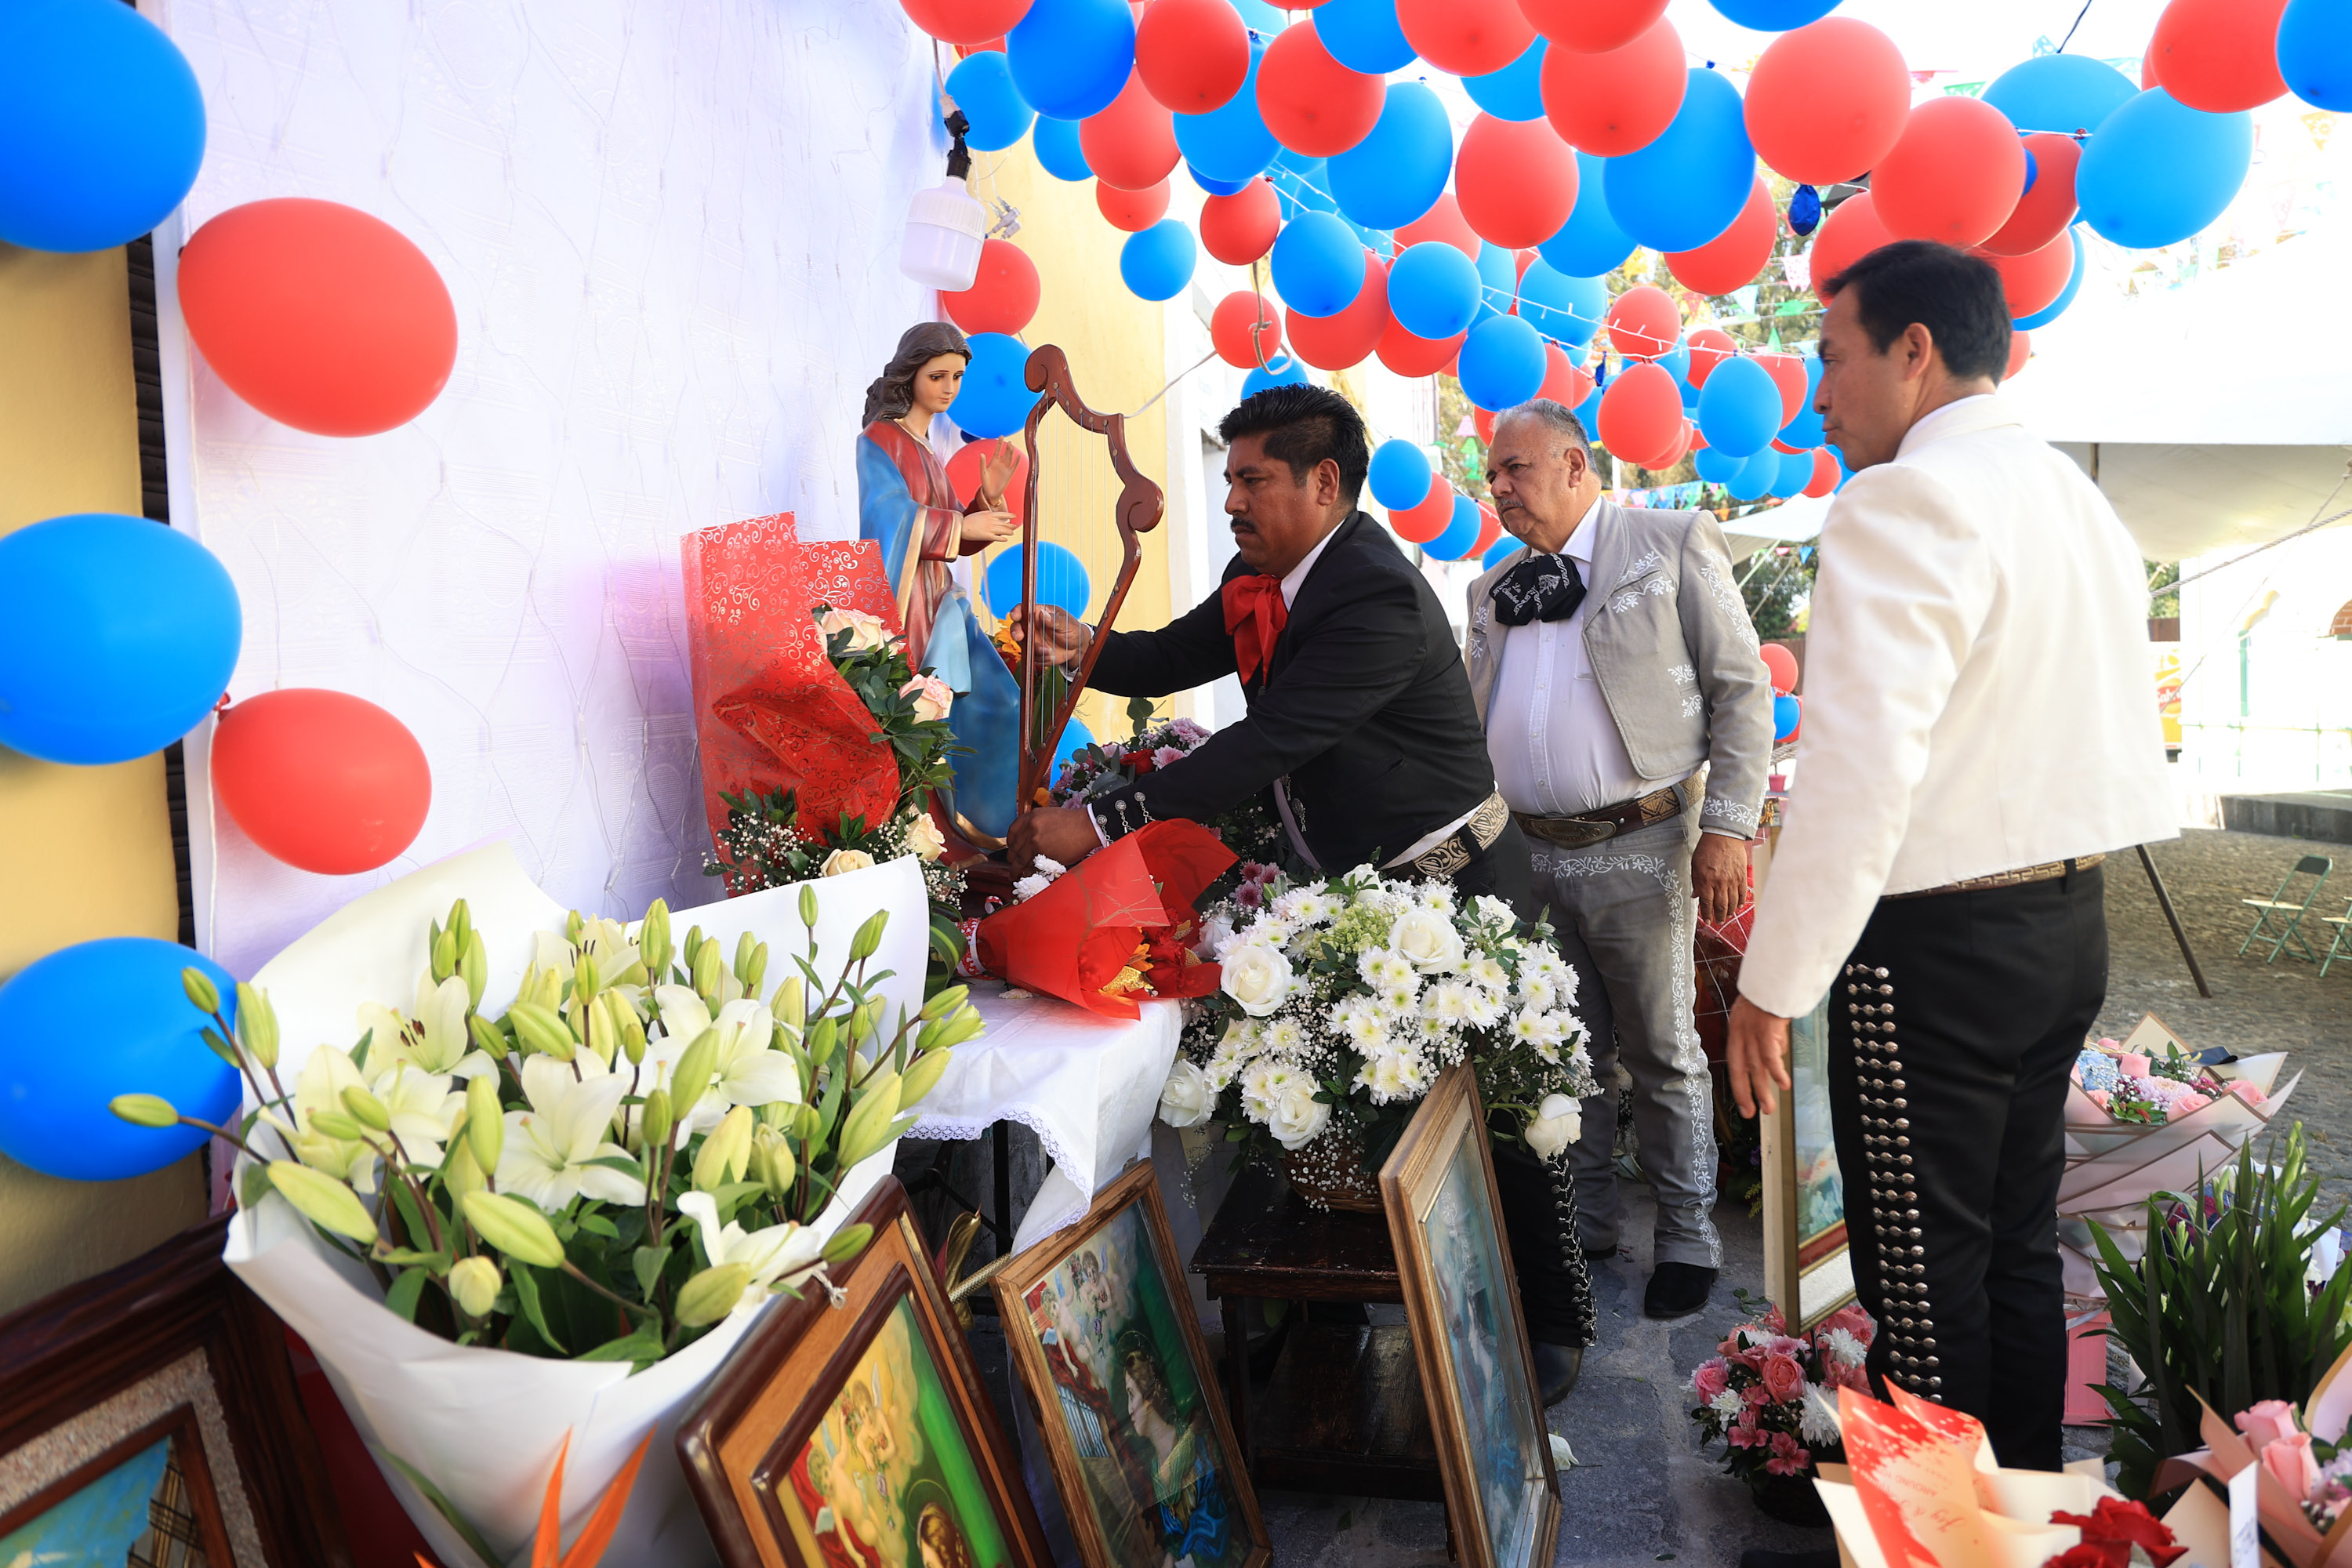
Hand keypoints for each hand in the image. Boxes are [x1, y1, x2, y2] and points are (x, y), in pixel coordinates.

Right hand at [959, 508, 1019, 546]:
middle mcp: (991, 521)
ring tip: (1011, 533)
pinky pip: (997, 537)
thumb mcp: (979, 514)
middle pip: (1004, 523)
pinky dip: (1003, 538)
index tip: (1014, 516)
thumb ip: (987, 514)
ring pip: (1003, 530)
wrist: (961, 526)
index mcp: (989, 514)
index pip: (1003, 514)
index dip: (1010, 515)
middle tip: (1014, 527)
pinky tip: (1005, 539)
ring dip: (1009, 532)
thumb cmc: (968, 520)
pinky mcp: (987, 536)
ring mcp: (989, 528)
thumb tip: (993, 515)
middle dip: (1010, 525)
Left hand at [980, 439, 1022, 503]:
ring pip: (1009, 458)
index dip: (999, 443)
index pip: (997, 450)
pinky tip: (1018, 456)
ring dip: (1011, 452)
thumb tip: (982, 454)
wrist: (990, 493)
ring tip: (1011, 445)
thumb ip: (982, 463)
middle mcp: (1000, 463)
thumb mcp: (983, 472)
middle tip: (1009, 442)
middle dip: (1007, 447)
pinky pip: (1014, 466)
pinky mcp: (1009, 474)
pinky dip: (1016, 461)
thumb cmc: (985, 482)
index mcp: (993, 462)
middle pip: (1005, 453)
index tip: (1001, 436)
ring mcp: (1005, 468)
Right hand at [1003, 604, 1091, 666]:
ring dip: (1034, 649)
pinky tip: (1051, 655)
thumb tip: (1043, 614)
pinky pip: (1031, 656)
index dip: (1017, 611)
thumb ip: (1055, 620)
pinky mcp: (1034, 652)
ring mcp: (1032, 639)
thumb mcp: (1067, 623)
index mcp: (1039, 613)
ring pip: (1023, 643)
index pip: (1024, 609)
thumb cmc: (1072, 630)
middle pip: (1016, 626)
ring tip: (1049, 651)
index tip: (1015, 616)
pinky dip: (1040, 657)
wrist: (1077, 648)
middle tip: (1020, 637)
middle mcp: (1032, 626)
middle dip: (1016, 632)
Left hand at [1008, 806, 1101, 873]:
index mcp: (1031, 817)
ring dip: (1016, 869)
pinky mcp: (1042, 854)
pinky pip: (1031, 866)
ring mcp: (1035, 841)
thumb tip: (1028, 838)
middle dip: (1012, 859)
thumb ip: (1036, 824)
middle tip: (1013, 865)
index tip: (1012, 849)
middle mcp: (1030, 828)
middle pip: (1014, 847)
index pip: (1012, 831)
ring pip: (1019, 860)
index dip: (1010, 843)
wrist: (1087, 826)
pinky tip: (1029, 875)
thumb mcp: (1049, 816)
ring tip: (1015, 875)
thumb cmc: (1073, 822)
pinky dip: (1029, 872)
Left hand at [1691, 832, 1750, 926]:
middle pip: (1721, 906)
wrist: (1723, 836)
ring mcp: (1732, 880)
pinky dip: (1740, 902)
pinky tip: (1738, 907)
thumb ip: (1696, 882)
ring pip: (1732, 902)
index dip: (1707, 914)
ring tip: (1727, 915)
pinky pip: (1742, 893)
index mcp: (1706, 880)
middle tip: (1718, 922)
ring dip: (1730, 911)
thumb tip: (1695, 896)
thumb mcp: (1695, 865)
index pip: (1706, 903)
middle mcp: (1720, 882)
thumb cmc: (1707, 849)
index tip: (1707, 921)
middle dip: (1719, 916)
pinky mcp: (1741, 876)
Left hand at [1725, 995, 1792, 1118]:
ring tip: (1769, 1108)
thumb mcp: (1759, 1016)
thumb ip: (1765, 1036)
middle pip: (1741, 1069)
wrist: (1774, 974)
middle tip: (1752, 1113)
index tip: (1744, 1103)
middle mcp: (1740, 1033)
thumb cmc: (1771, 993)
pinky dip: (1776, 1071)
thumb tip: (1777, 1054)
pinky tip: (1783, 1084)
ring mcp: (1751, 1031)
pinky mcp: (1765, 1028)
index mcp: (1736, 1030)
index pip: (1734, 1063)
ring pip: (1755, 1067)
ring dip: (1762, 1089)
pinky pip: (1769, 1055)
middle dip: (1746, 1093)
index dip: (1738, 1085)